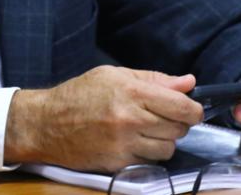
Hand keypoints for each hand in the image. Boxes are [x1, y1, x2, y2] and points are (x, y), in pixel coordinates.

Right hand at [4, 65, 203, 172]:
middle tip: (166, 117)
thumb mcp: (114, 76)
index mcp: (131, 92)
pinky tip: (135, 142)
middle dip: (179, 123)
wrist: (46, 124)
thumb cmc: (79, 94)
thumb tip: (188, 82)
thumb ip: (154, 79)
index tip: (193, 109)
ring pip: (168, 149)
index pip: (180, 106)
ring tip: (149, 130)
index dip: (194, 109)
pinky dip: (148, 153)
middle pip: (178, 129)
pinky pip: (149, 162)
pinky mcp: (118, 164)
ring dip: (165, 140)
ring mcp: (124, 144)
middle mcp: (129, 119)